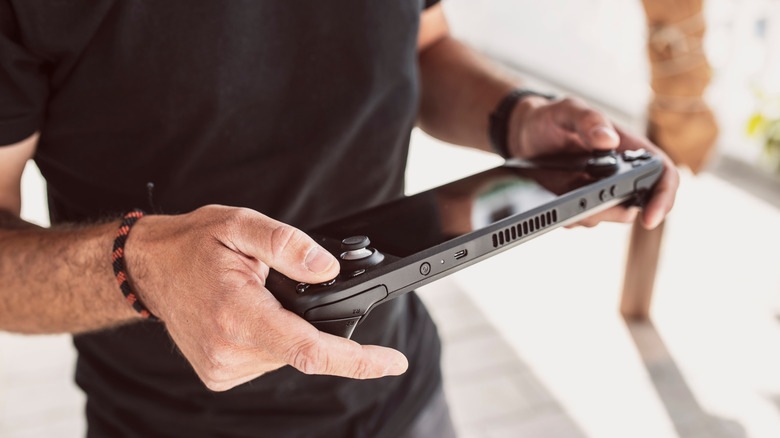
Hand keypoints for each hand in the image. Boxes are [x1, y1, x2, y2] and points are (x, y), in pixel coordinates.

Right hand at [123, 205, 407, 390]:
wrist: (150, 268)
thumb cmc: (193, 244)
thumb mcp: (241, 225)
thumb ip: (288, 245)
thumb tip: (329, 268)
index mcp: (236, 314)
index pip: (309, 349)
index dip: (358, 360)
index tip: (393, 362)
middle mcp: (227, 350)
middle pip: (303, 348)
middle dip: (312, 320)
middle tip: (279, 285)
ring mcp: (222, 368)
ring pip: (287, 354)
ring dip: (289, 327)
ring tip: (256, 295)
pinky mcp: (220, 374)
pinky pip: (268, 358)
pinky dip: (273, 337)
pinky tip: (251, 314)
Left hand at [507, 96, 678, 228]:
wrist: (522, 132)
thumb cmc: (552, 117)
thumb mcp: (568, 110)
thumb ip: (589, 120)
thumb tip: (609, 141)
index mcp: (628, 147)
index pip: (662, 173)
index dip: (663, 197)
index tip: (650, 218)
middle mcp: (619, 172)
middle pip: (635, 204)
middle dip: (613, 212)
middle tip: (587, 204)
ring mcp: (598, 190)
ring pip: (606, 216)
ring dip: (587, 214)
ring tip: (563, 192)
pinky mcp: (577, 202)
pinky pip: (580, 219)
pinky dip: (567, 216)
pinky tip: (552, 199)